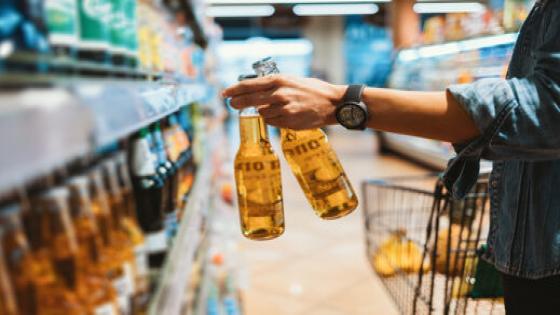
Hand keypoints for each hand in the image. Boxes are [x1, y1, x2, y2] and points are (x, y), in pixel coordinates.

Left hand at [222, 74, 345, 129]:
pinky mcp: (288, 121)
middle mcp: (279, 94)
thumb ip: (274, 85)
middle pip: (250, 100)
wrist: (332, 103)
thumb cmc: (313, 90)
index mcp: (279, 80)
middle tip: (231, 105)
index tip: (224, 93)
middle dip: (237, 103)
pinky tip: (285, 115)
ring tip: (278, 108)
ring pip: (262, 113)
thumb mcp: (292, 80)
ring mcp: (283, 109)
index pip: (249, 85)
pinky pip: (273, 122)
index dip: (234, 90)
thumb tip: (255, 90)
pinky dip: (274, 120)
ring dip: (264, 112)